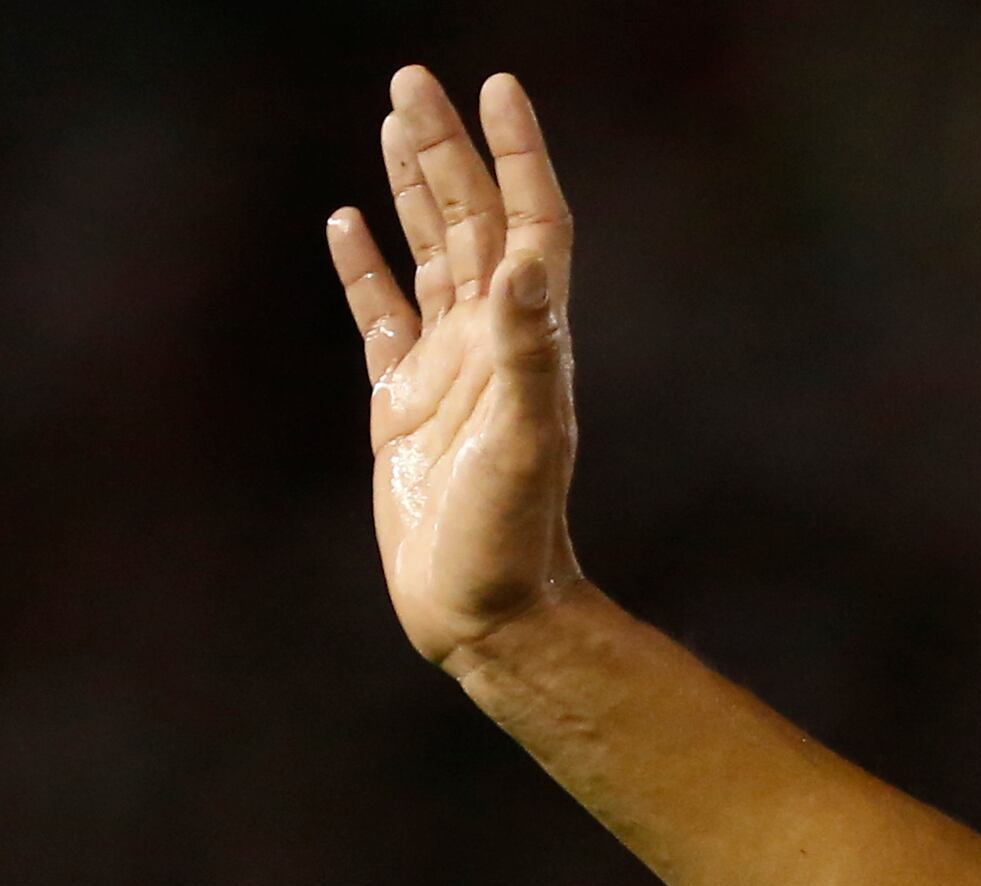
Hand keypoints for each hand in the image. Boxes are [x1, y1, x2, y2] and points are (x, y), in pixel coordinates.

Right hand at [327, 67, 582, 667]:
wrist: (486, 609)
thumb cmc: (512, 534)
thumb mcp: (524, 440)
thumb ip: (527, 351)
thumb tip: (526, 263)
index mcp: (529, 342)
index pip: (530, 224)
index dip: (518, 156)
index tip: (498, 87)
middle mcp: (493, 344)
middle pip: (472, 223)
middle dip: (447, 149)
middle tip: (413, 80)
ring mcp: (446, 369)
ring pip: (429, 255)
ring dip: (414, 188)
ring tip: (393, 121)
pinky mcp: (402, 404)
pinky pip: (382, 315)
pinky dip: (364, 266)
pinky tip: (347, 221)